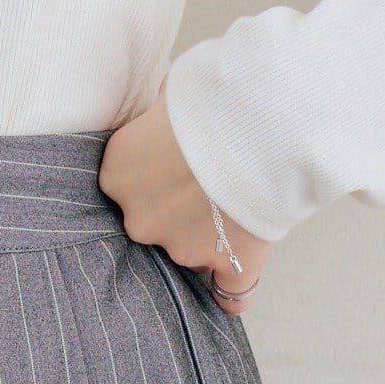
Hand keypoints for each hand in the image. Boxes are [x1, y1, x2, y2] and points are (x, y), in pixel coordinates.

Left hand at [97, 74, 271, 313]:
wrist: (266, 115)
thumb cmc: (218, 93)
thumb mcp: (173, 89)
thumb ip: (161, 113)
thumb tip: (167, 107)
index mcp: (118, 173)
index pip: (128, 186)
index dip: (155, 175)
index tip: (178, 161)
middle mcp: (140, 218)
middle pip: (153, 225)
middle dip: (178, 208)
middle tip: (210, 181)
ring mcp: (183, 247)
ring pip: (188, 253)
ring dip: (210, 234)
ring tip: (241, 203)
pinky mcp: (229, 263)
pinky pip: (230, 294)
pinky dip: (235, 289)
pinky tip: (239, 279)